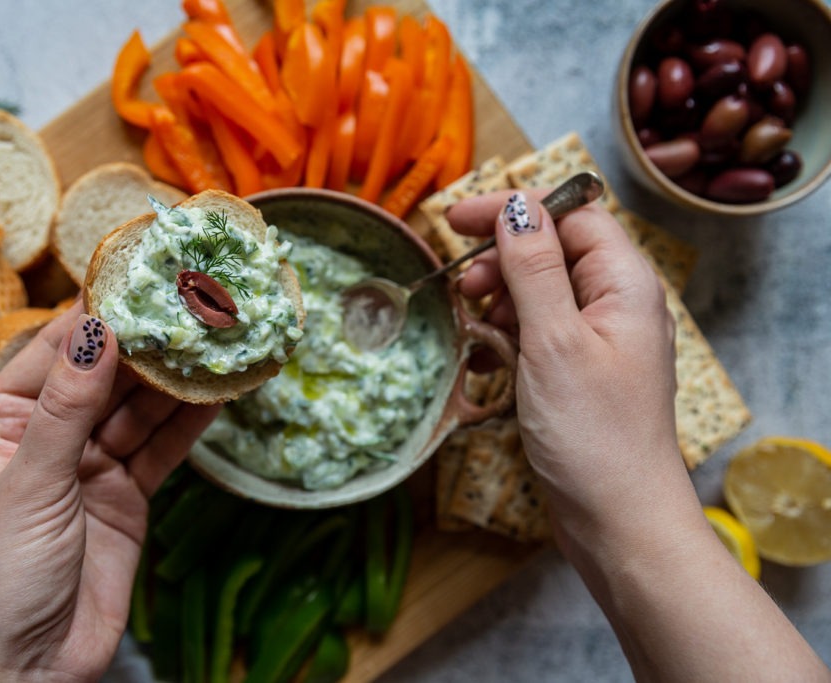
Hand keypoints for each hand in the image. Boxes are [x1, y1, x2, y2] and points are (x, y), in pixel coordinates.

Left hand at [0, 302, 219, 681]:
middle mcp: (44, 436)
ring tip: (216, 340)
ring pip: (138, 409)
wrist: (24, 670)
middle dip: (146, 344)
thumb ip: (68, 408)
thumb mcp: (28, 484)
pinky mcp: (124, 497)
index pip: (53, 351)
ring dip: (175, 379)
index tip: (141, 278)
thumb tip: (98, 329)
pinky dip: (188, 424)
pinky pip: (160, 449)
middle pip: (103, 375)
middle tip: (193, 307)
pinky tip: (217, 394)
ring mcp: (88, 467)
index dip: (97, 313)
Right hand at [449, 192, 830, 680]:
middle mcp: (617, 304)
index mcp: (625, 284)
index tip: (456, 221)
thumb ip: (534, 268)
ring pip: (541, 294)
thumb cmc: (593, 433)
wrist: (619, 519)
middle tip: (463, 287)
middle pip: (553, 251)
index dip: (514, 211)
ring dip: (500, 302)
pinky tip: (485, 361)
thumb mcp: (554, 340)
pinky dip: (507, 338)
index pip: (569, 215)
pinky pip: (539, 334)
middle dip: (502, 261)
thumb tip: (516, 208)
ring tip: (474, 330)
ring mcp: (600, 341)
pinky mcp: (581, 373)